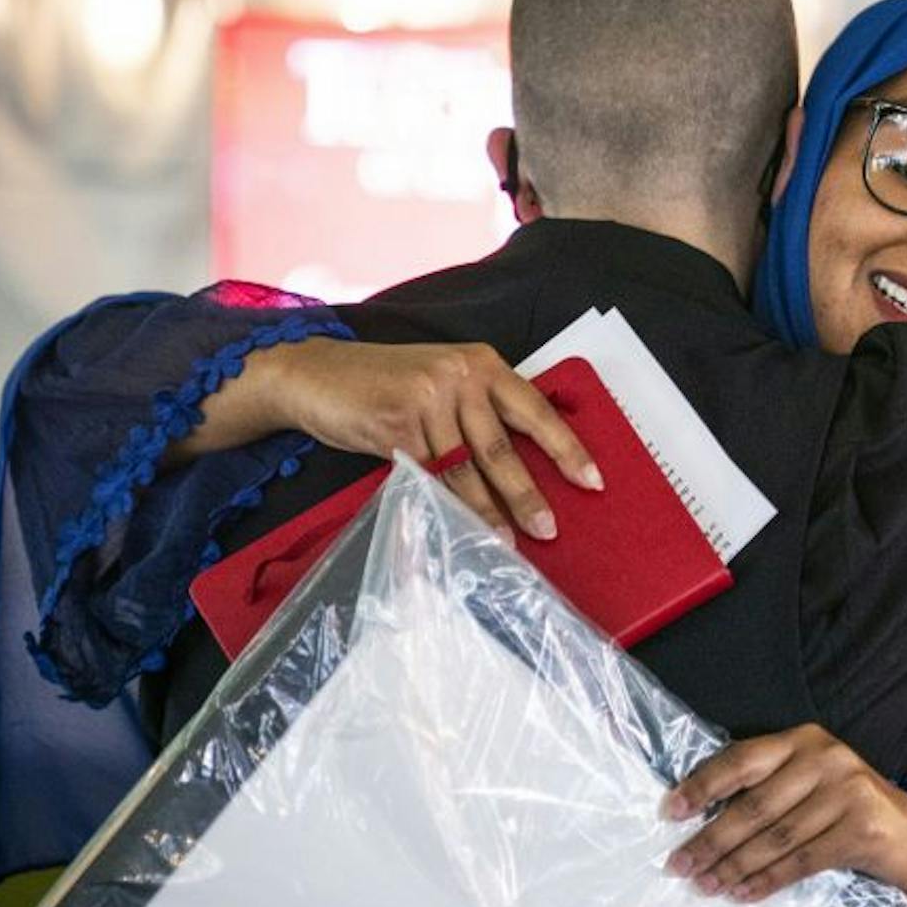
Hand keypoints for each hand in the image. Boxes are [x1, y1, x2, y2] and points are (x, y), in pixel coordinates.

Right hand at [267, 339, 601, 538]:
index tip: (592, 481)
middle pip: (502, 447)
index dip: (566, 449)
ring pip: (465, 468)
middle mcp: (461, 374)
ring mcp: (428, 397)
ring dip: (486, 512)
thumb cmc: (384, 385)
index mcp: (483, 363)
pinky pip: (429, 475)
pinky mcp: (396, 421)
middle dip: (527, 494)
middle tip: (548, 529)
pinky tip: (455, 527)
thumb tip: (518, 472)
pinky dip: (443, 506)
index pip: (536, 411)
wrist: (314, 374)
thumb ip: (478, 414)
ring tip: (505, 543)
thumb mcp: (441, 385)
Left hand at [661, 725, 906, 905]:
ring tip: (706, 886)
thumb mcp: (808, 785)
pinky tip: (743, 894)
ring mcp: (847, 792)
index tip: (670, 812)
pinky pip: (801, 860)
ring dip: (735, 866)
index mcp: (802, 741)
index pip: (742, 760)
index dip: (703, 785)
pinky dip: (768, 880)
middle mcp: (825, 758)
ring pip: (775, 836)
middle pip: (754, 805)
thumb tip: (698, 819)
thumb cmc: (845, 811)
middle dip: (711, 839)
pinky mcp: (860, 829)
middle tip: (679, 865)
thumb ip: (766, 789)